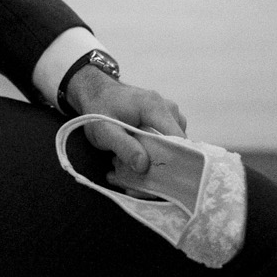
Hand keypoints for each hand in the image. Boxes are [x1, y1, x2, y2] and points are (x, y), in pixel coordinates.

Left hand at [65, 65, 186, 177]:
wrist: (97, 92)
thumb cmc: (99, 108)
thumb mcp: (104, 131)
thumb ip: (124, 147)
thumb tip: (143, 166)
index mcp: (156, 108)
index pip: (179, 141)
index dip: (175, 163)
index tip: (159, 183)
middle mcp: (169, 109)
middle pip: (178, 147)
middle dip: (159, 169)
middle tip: (132, 184)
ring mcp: (169, 114)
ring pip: (173, 148)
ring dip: (154, 165)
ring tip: (125, 171)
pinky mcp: (165, 121)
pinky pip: (167, 143)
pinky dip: (152, 156)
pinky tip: (131, 162)